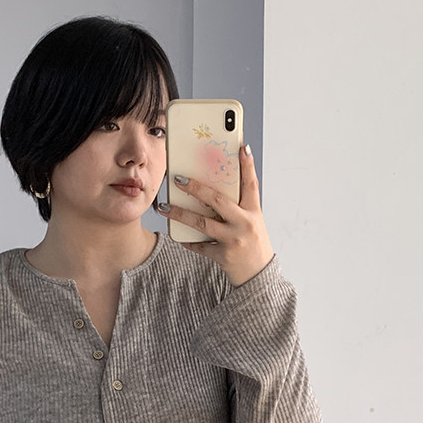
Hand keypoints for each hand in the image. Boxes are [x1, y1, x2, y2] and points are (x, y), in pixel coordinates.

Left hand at [157, 144, 274, 287]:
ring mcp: (233, 240)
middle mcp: (244, 223)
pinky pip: (200, 245)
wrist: (258, 276)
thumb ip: (238, 206)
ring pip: (202, 223)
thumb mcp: (252, 222)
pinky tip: (177, 235)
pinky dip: (188, 240)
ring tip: (164, 206)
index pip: (251, 184)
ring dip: (180, 213)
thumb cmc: (253, 244)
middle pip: (217, 200)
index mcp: (254, 212)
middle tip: (178, 179)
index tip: (242, 147)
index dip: (247, 165)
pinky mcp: (223, 255)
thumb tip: (213, 188)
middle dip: (196, 188)